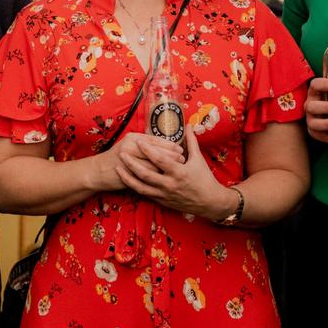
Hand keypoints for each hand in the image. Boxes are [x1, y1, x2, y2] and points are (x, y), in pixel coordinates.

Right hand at [88, 131, 179, 191]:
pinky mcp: (128, 175)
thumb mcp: (129, 144)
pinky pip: (148, 177)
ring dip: (167, 167)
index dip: (169, 144)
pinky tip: (167, 178)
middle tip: (183, 157)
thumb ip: (144, 142)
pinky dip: (158, 177)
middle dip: (171, 155)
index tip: (180, 147)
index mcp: (132, 138)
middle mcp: (130, 147)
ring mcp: (128, 162)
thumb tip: (163, 142)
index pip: (154, 140)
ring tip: (178, 167)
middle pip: (156, 151)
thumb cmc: (116, 157)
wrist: (98, 172)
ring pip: (153, 164)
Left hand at [115, 126, 235, 218]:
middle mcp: (170, 184)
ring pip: (141, 187)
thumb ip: (191, 141)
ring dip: (128, 178)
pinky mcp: (162, 202)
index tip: (138, 141)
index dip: (148, 150)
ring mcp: (165, 195)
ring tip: (117, 168)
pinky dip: (135, 187)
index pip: (159, 160)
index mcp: (179, 172)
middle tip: (122, 153)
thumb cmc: (204, 178)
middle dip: (131, 164)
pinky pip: (145, 194)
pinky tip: (127, 179)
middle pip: (145, 174)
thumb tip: (188, 125)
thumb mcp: (198, 158)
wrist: (209, 202)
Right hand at [305, 77, 327, 142]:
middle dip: (326, 107)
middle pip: (312, 106)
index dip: (325, 84)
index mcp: (315, 93)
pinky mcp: (314, 132)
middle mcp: (310, 105)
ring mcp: (310, 120)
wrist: (325, 115)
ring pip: (314, 124)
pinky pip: (322, 137)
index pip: (315, 84)